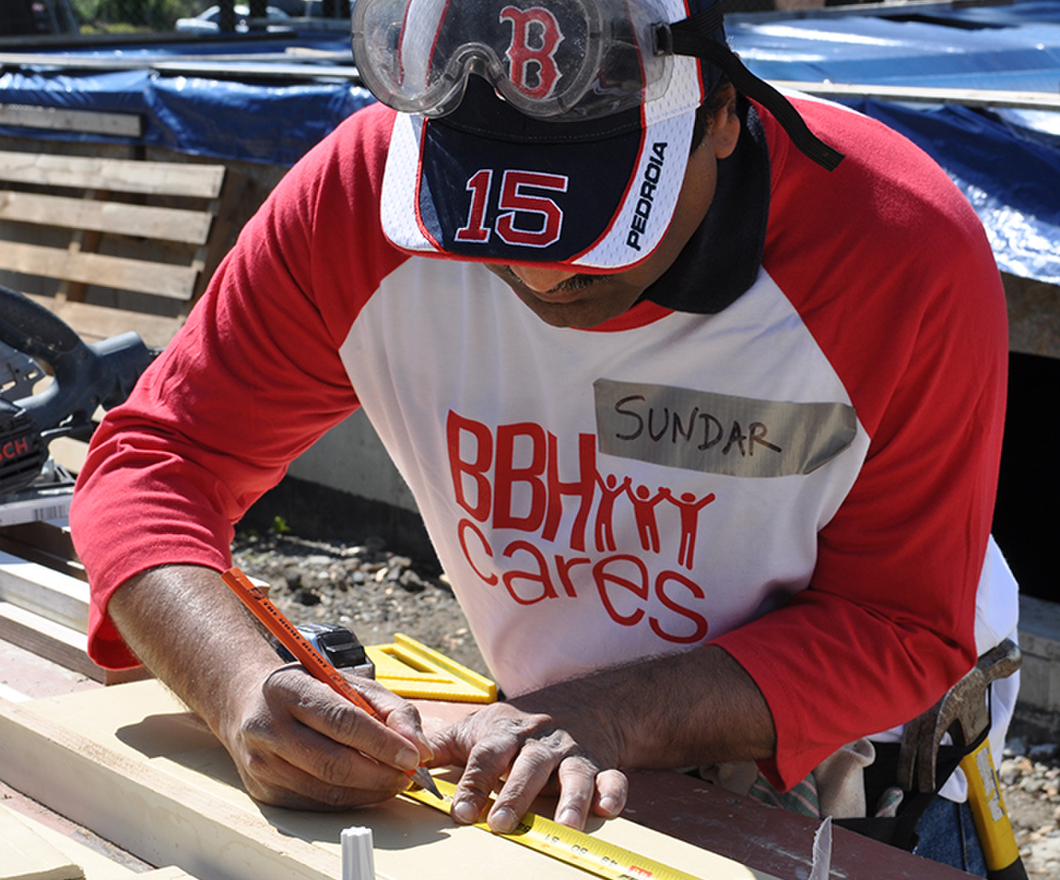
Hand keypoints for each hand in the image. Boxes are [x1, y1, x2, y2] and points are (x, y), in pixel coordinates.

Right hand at [219, 661, 433, 809]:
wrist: (248, 703)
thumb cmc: (308, 689)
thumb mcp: (350, 682)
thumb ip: (392, 709)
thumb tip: (418, 748)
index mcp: (288, 688)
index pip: (342, 720)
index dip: (382, 742)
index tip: (412, 756)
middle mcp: (268, 726)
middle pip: (333, 762)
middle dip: (381, 773)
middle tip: (408, 774)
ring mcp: (261, 763)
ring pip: (326, 790)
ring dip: (370, 791)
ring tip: (392, 780)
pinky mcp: (263, 791)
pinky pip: (316, 804)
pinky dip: (350, 800)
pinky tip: (366, 788)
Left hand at [428, 695, 627, 833]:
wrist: (580, 703)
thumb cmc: (518, 725)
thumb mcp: (477, 728)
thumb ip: (442, 746)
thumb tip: (404, 759)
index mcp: (506, 735)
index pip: (486, 756)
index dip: (472, 783)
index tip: (460, 811)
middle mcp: (540, 744)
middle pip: (528, 766)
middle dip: (515, 794)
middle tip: (502, 823)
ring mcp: (573, 754)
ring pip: (573, 774)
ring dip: (570, 798)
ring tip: (565, 824)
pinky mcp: (602, 766)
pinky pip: (613, 778)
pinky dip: (613, 793)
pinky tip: (608, 809)